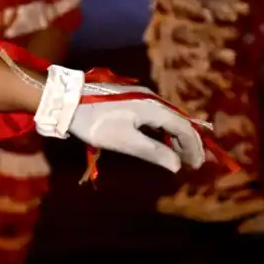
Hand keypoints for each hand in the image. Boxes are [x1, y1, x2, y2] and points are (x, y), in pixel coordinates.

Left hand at [35, 67, 205, 172]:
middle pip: (178, 122)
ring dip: (175, 138)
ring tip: (178, 157)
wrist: (65, 101)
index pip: (183, 128)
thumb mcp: (124, 140)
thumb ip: (153, 152)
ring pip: (167, 119)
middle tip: (192, 164)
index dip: (193, 147)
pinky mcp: (129, 100)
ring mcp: (140, 98)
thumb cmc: (95, 121)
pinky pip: (155, 117)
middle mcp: (151, 99)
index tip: (198, 165)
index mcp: (153, 107)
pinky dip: (162, 131)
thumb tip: (177, 165)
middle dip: (188, 143)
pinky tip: (160, 142)